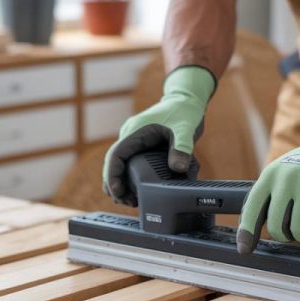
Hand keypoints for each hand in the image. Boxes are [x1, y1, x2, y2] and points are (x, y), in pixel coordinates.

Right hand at [103, 65, 215, 205]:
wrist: (186, 99)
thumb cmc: (184, 111)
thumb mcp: (186, 129)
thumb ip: (182, 148)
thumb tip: (178, 169)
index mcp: (135, 131)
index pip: (116, 155)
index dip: (113, 175)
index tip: (117, 191)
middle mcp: (130, 135)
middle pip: (113, 162)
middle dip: (114, 183)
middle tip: (124, 202)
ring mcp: (134, 140)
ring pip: (120, 164)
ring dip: (120, 182)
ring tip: (128, 201)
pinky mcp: (141, 145)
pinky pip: (129, 163)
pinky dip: (128, 177)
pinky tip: (134, 191)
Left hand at [237, 110, 299, 253]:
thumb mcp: (283, 172)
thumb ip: (269, 195)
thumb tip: (252, 232)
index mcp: (271, 175)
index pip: (252, 209)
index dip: (247, 233)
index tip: (245, 250)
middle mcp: (287, 180)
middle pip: (277, 228)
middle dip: (288, 236)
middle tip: (298, 231)